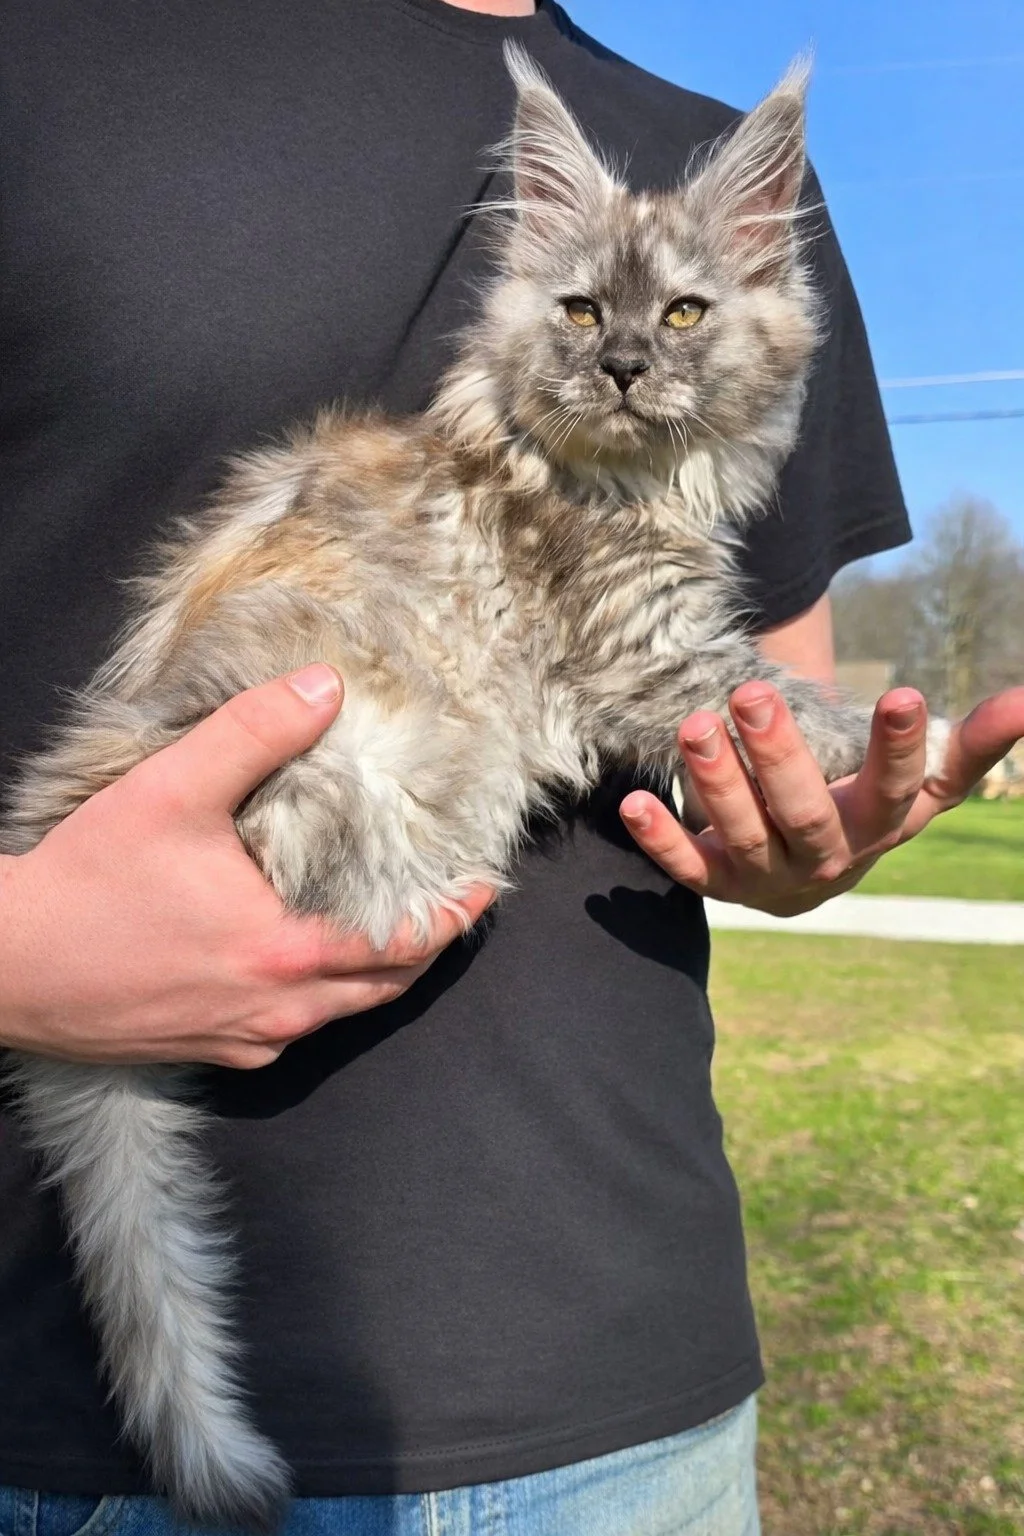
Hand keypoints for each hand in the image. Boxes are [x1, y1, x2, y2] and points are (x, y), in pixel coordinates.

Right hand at [0, 665, 493, 1067]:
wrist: (9, 967)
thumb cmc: (87, 884)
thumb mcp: (172, 790)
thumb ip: (254, 733)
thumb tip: (326, 687)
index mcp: (286, 952)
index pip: (406, 944)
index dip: (454, 917)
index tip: (483, 887)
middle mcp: (278, 1010)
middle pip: (386, 987)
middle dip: (428, 947)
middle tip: (450, 905)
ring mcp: (245, 1039)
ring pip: (343, 1013)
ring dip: (378, 973)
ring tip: (394, 926)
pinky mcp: (211, 1053)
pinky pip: (293, 1030)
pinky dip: (324, 996)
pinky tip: (308, 959)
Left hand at [619, 682, 1023, 917]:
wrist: (812, 873)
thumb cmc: (868, 807)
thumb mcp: (923, 783)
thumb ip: (969, 743)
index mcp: (882, 824)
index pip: (899, 787)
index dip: (900, 747)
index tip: (900, 694)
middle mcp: (827, 856)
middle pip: (806, 812)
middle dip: (778, 757)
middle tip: (751, 695)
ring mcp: (769, 875)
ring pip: (742, 834)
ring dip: (716, 783)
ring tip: (693, 726)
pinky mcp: (719, 884)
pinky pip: (687, 868)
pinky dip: (659, 841)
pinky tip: (632, 804)